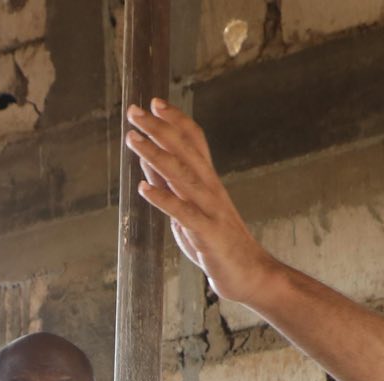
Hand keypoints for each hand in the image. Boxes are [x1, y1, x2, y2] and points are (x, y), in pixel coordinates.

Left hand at [124, 99, 275, 307]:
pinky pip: (183, 212)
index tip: (155, 102)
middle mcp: (211, 188)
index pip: (194, 141)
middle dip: (159, 128)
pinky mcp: (207, 233)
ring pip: (182, 175)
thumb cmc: (217, 243)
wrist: (250, 274)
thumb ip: (172, 187)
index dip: (176, 120)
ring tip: (133, 140)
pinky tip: (143, 187)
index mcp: (209, 181)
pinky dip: (163, 198)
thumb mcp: (190, 211)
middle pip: (185, 150)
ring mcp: (210, 209)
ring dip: (155, 155)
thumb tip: (148, 162)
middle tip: (135, 111)